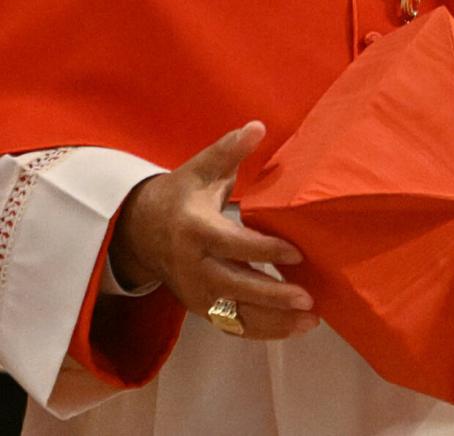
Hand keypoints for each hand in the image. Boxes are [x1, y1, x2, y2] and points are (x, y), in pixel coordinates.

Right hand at [110, 121, 319, 338]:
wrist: (139, 231)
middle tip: (308, 299)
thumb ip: (229, 152)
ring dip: (274, 322)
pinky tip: (293, 328)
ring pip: (235, 314)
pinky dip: (262, 331)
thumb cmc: (179, 196)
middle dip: (273, 296)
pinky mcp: (200, 308)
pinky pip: (232, 326)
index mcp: (195, 230)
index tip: (297, 254)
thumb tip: (257, 126)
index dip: (264, 250)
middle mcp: (193, 266)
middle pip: (235, 286)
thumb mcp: (199, 171)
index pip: (232, 244)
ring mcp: (196, 292)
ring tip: (310, 321)